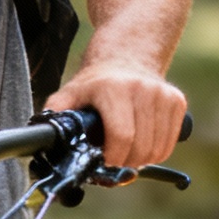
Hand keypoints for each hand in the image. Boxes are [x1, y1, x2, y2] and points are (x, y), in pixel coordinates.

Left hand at [45, 62, 185, 170]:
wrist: (127, 56)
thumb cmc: (96, 82)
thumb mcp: (72, 92)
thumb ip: (57, 112)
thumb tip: (40, 135)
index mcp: (113, 89)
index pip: (122, 136)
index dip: (114, 157)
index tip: (106, 162)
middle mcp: (142, 89)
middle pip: (140, 147)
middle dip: (126, 162)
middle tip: (114, 161)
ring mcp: (163, 95)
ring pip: (157, 149)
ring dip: (142, 159)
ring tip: (127, 153)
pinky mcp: (177, 101)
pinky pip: (170, 143)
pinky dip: (157, 152)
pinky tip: (143, 143)